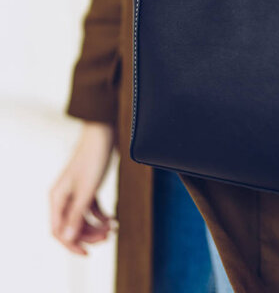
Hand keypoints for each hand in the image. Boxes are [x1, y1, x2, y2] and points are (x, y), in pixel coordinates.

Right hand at [49, 121, 116, 255]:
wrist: (103, 134)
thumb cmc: (92, 158)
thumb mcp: (86, 190)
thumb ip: (77, 214)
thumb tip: (68, 237)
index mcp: (57, 197)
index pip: (58, 231)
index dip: (72, 244)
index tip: (88, 253)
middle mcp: (63, 196)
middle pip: (72, 226)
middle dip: (90, 235)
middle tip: (108, 236)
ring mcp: (75, 191)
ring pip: (83, 218)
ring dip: (97, 226)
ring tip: (113, 227)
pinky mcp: (87, 186)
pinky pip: (91, 209)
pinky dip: (101, 216)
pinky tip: (112, 219)